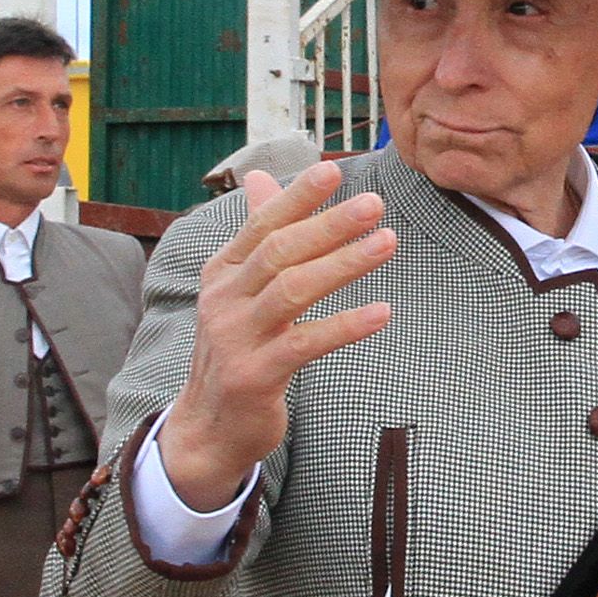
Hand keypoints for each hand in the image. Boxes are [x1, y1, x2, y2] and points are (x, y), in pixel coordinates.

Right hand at [160, 161, 397, 507]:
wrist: (210, 426)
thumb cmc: (239, 349)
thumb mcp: (240, 290)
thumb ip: (257, 237)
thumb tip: (261, 177)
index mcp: (222, 272)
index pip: (261, 224)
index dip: (297, 197)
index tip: (333, 169)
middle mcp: (223, 299)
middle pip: (279, 251)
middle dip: (328, 224)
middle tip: (373, 204)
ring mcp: (236, 338)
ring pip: (292, 291)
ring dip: (343, 264)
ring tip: (387, 244)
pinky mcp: (254, 376)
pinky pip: (304, 344)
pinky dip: (345, 326)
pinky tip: (381, 312)